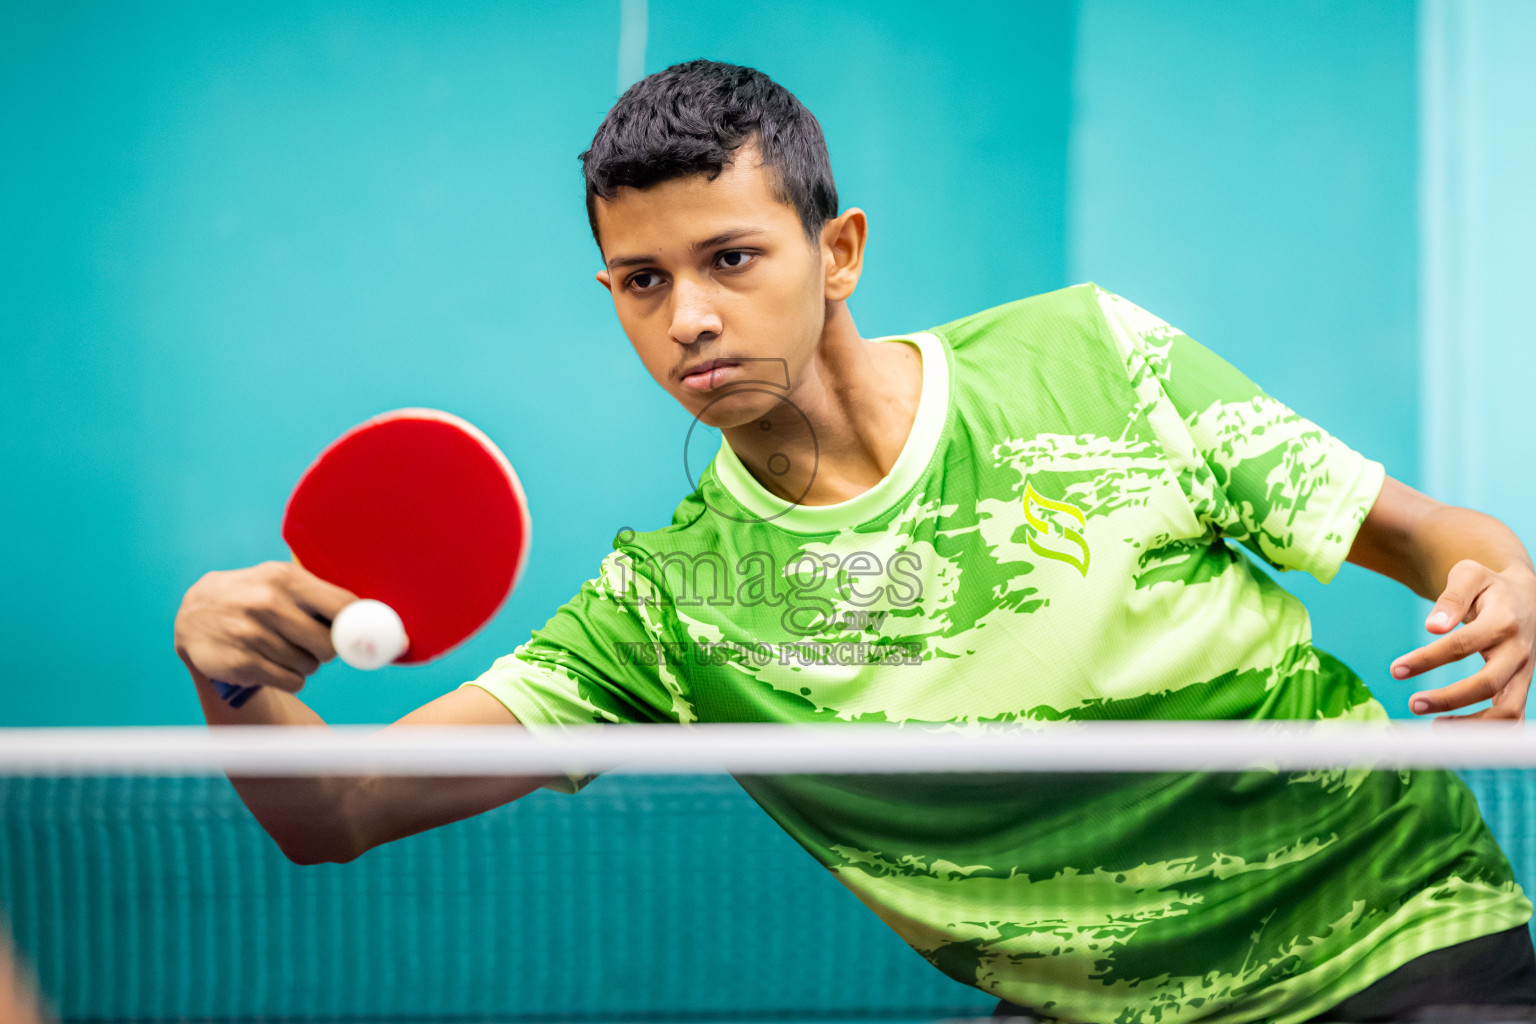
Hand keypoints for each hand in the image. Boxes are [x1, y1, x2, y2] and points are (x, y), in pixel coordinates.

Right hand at [173, 562, 356, 692]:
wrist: (192, 614)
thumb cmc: (254, 596)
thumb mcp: (280, 581)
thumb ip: (320, 595)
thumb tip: (373, 619)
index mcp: (286, 578)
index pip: (343, 606)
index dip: (361, 626)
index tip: (371, 638)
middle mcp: (268, 603)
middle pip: (330, 644)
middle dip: (329, 649)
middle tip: (315, 644)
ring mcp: (252, 634)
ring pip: (311, 666)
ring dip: (305, 664)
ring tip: (284, 650)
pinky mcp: (240, 663)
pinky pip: (292, 682)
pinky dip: (290, 679)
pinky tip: (273, 664)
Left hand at [1390, 559, 1535, 720]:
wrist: (1525, 596)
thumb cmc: (1488, 586)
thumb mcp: (1469, 576)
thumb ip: (1451, 598)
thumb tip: (1433, 626)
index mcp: (1503, 621)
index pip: (1464, 645)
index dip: (1429, 659)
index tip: (1395, 669)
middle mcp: (1519, 650)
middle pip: (1489, 684)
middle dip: (1450, 698)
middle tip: (1413, 704)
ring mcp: (1525, 672)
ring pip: (1508, 710)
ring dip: (1471, 725)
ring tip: (1434, 727)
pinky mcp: (1522, 685)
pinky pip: (1511, 717)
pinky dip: (1485, 730)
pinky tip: (1451, 726)